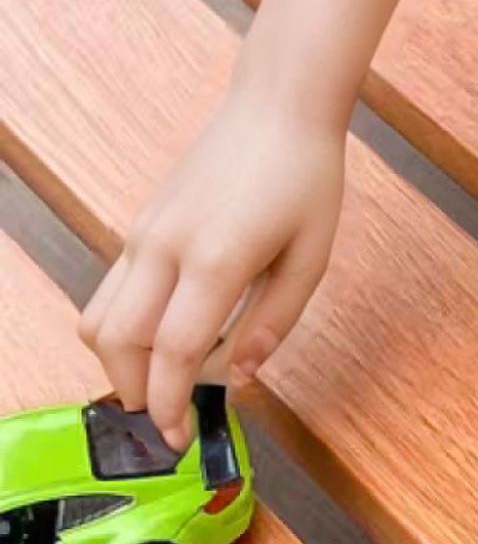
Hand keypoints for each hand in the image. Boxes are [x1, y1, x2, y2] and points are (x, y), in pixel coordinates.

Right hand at [76, 90, 344, 450]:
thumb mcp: (312, 253)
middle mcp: (166, 246)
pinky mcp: (140, 223)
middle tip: (171, 413)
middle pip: (118, 344)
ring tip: (165, 377)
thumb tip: (242, 378)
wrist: (279, 105)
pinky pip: (112, 289)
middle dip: (137, 391)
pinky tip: (167, 331)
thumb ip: (275, 321)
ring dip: (120, 361)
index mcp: (216, 257)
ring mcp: (145, 232)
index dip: (171, 404)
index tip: (180, 437)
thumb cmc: (306, 175)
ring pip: (99, 318)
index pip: (174, 352)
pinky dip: (125, 325)